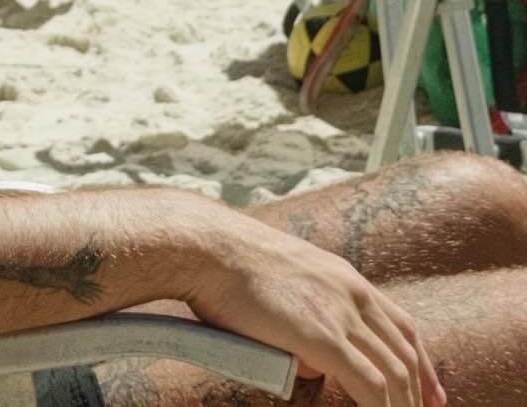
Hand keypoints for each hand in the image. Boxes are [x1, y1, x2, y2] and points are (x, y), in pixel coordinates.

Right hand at [187, 218, 444, 406]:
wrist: (207, 247)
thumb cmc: (226, 265)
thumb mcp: (281, 283)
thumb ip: (304, 316)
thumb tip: (309, 362)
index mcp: (344, 277)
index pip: (401, 326)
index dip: (423, 363)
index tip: (431, 392)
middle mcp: (352, 294)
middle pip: (405, 352)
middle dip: (421, 391)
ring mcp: (340, 315)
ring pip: (395, 373)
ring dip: (403, 405)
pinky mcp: (322, 337)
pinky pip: (371, 385)